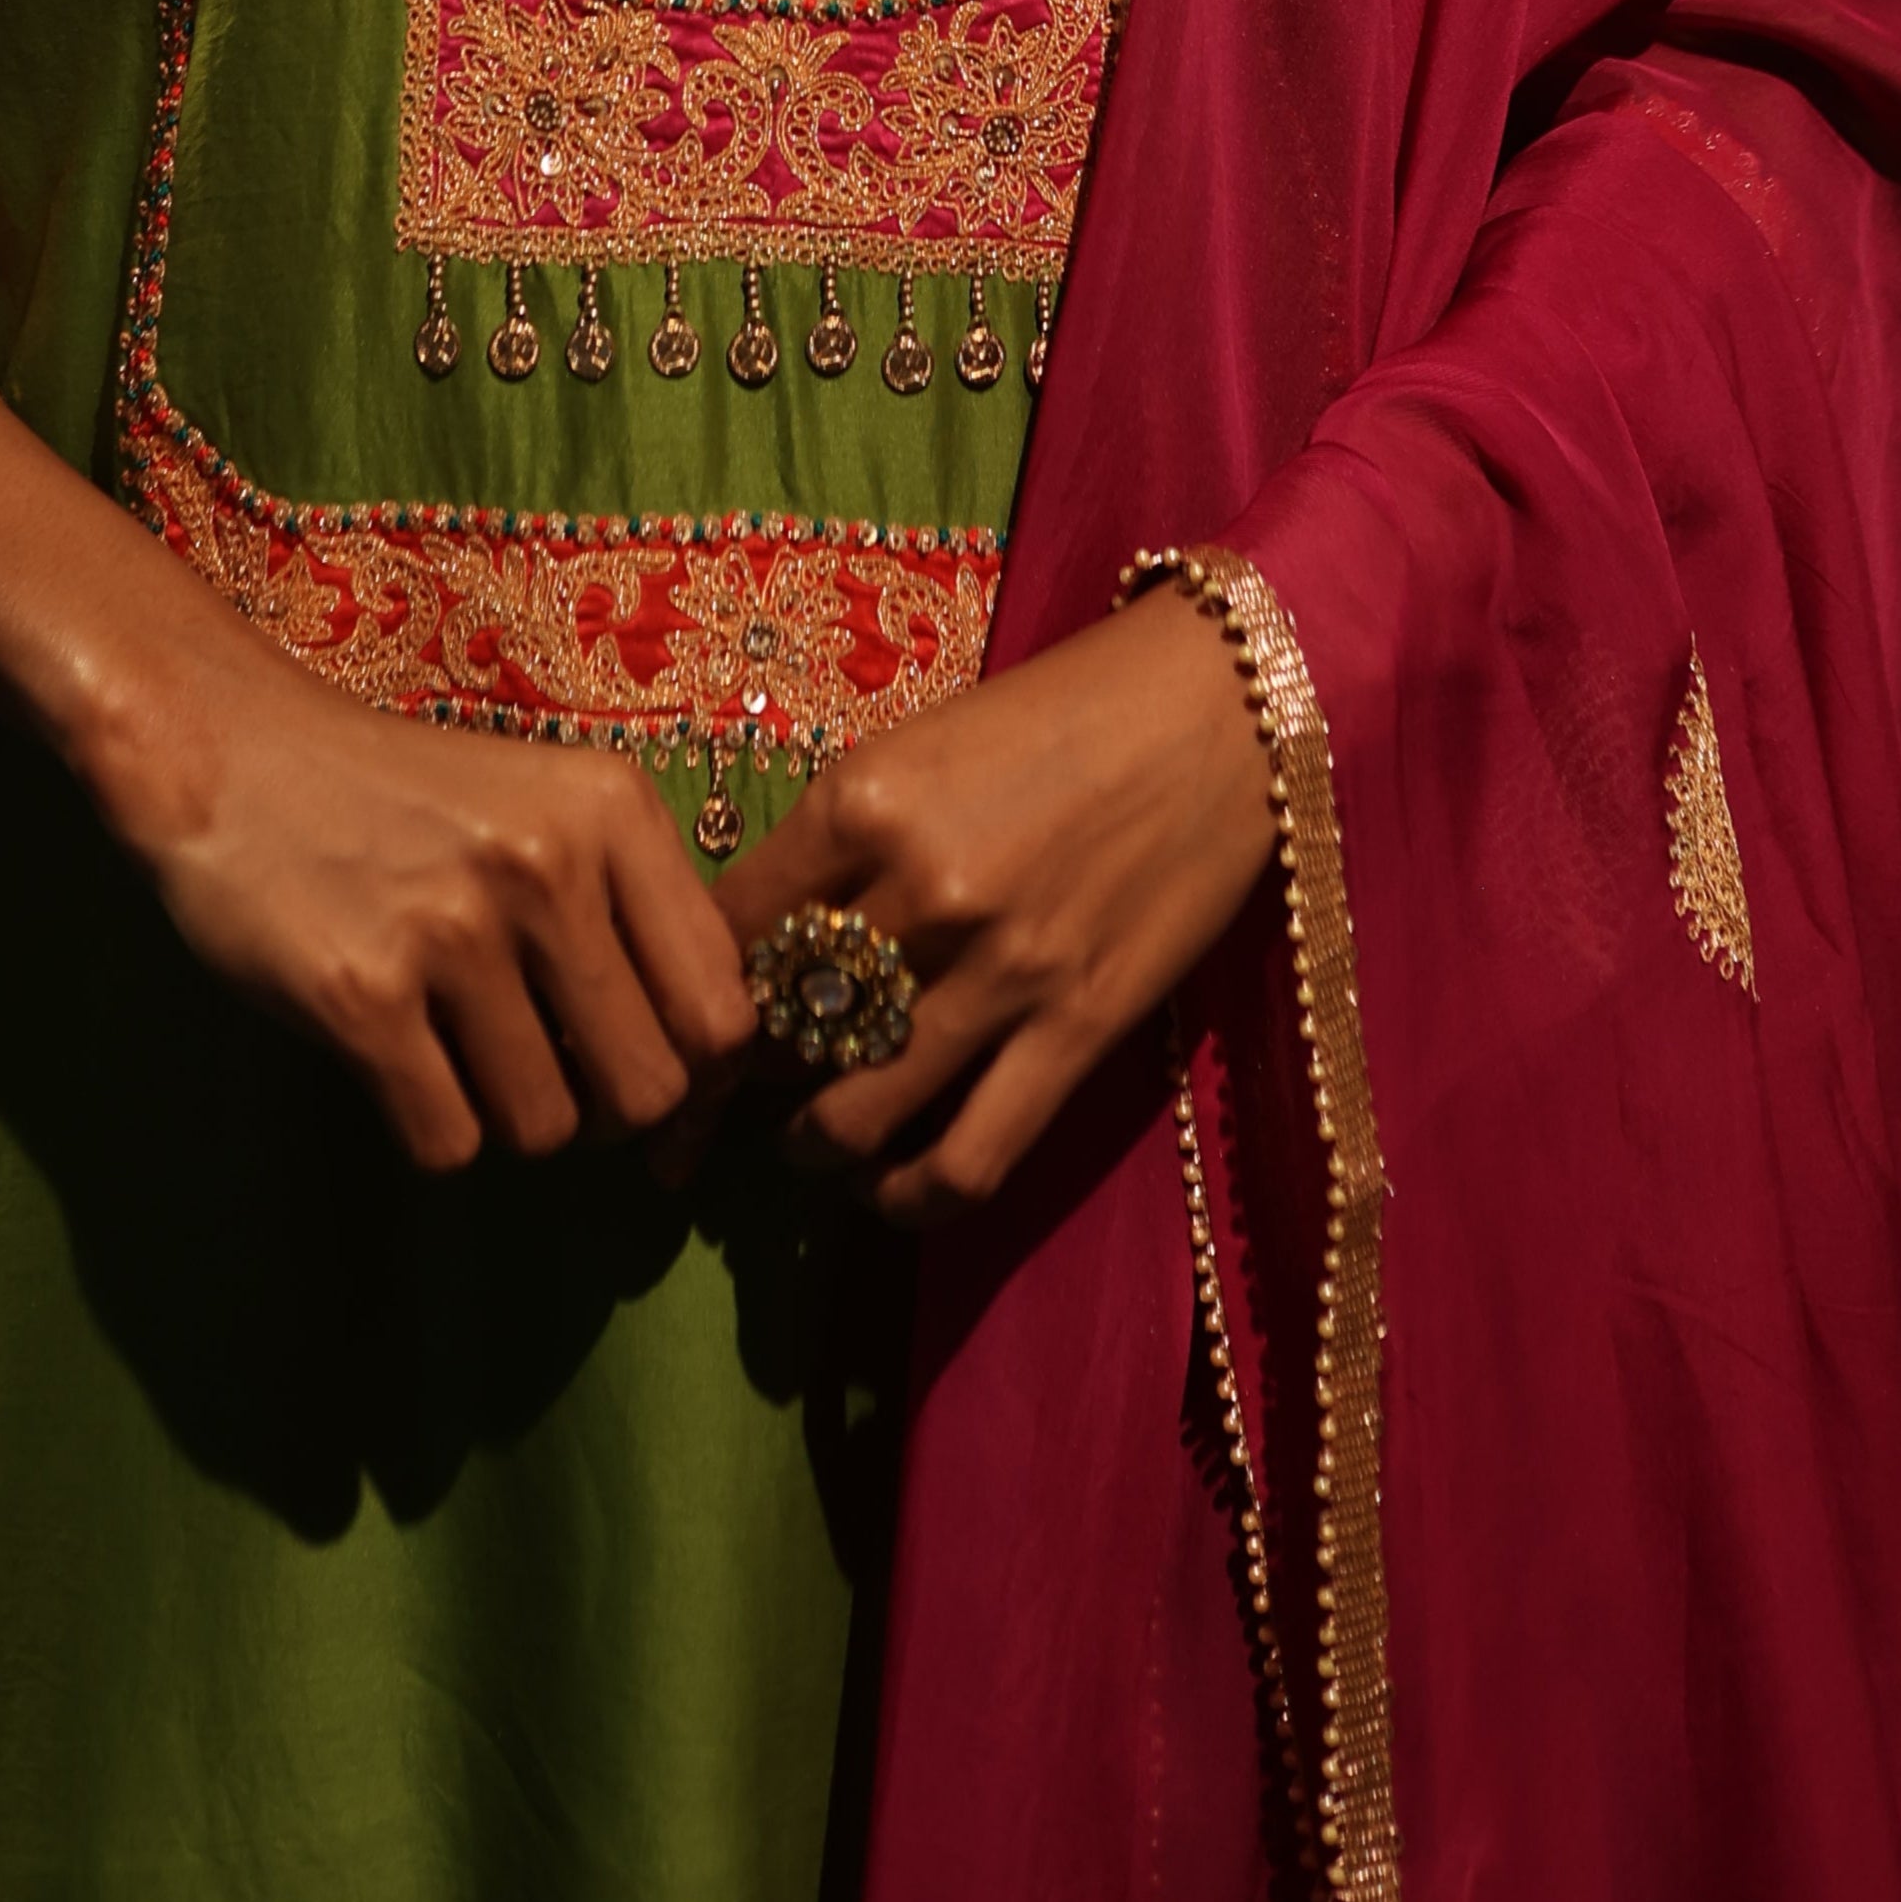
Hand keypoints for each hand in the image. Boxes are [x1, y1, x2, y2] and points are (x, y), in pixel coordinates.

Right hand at [81, 618, 759, 1174]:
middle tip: (553, 1072)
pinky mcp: (362, 995)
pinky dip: (432, 1127)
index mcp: (613, 811)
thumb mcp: (548, 805)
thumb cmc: (404, 797)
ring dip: (509, 1116)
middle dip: (604, 1109)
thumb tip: (704, 1065)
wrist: (231, 751)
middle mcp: (547, 865)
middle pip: (648, 1089)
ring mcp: (453, 931)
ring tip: (463, 1050)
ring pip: (547, 1128)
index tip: (643, 1060)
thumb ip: (633, 907)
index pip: (723, 1008)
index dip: (694, 1065)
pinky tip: (402, 1058)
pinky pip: (449, 1142)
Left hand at [710, 586, 1275, 1222]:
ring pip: (857, 1110)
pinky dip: (911, 1197)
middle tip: (728, 1102)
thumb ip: (840, 840)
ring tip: (803, 1145)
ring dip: (810, 1146)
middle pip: (783, 1026)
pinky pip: (969, 1158)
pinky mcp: (1077, 1028)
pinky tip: (887, 1191)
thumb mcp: (919, 746)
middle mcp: (919, 889)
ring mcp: (1000, 969)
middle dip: (740, 1081)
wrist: (1216, 704)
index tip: (684, 1026)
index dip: (689, 995)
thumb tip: (762, 943)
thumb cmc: (1060, 711)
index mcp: (861, 799)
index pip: (727, 932)